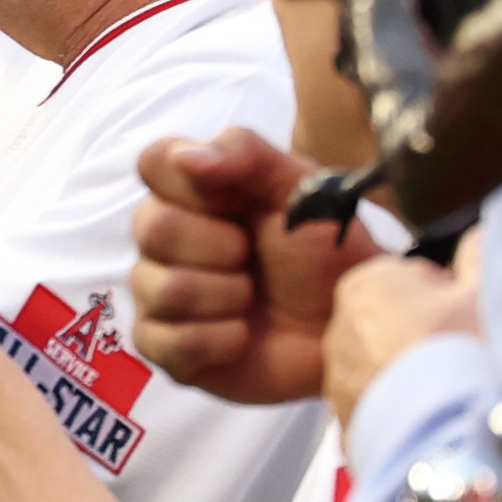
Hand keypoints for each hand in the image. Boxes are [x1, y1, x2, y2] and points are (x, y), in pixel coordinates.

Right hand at [126, 130, 378, 403]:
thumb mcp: (301, 187)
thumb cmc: (325, 250)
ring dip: (224, 295)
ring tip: (253, 298)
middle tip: (252, 257)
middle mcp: (165, 240)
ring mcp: (159, 294)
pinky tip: (242, 335)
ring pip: (160, 289)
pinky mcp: (166, 348)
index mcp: (194, 191)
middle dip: (219, 247)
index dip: (192, 185)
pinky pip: (165, 342)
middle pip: (152, 228)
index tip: (237, 203)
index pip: (153, 162)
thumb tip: (187, 157)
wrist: (349, 321)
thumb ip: (248, 153)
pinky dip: (218, 340)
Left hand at [320, 232, 478, 424]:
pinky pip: (378, 407)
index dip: (446, 292)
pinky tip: (431, 414)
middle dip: (424, 331)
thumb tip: (479, 236)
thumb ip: (477, 254)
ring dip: (410, 371)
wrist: (442, 428)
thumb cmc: (460, 349)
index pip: (409, 277)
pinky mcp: (345, 421)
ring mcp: (337, 379)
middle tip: (461, 349)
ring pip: (382, 365)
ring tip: (447, 386)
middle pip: (392, 322)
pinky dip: (400, 410)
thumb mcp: (481, 290)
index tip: (466, 310)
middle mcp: (339, 328)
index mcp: (365, 284)